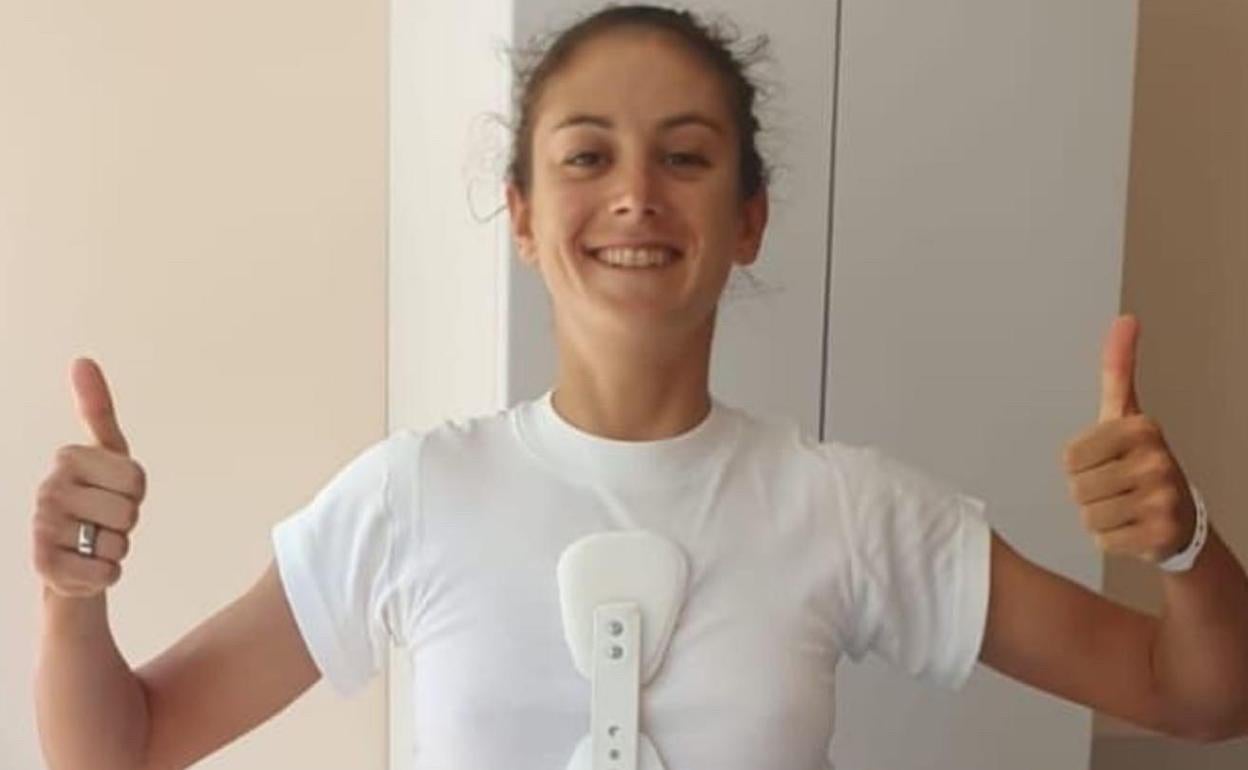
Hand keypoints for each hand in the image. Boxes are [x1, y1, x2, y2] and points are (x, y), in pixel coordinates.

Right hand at [31, 358, 146, 597]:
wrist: (73, 554)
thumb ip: (97, 408)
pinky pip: (107, 572)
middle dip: (128, 521)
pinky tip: (88, 565)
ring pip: (118, 543)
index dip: (137, 491)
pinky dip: (108, 573)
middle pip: (129, 512)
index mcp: (68, 458)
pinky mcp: (45, 566)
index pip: (136, 478)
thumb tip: (82, 360)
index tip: (118, 490)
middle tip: (105, 520)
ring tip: (95, 541)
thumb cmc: (98, 496)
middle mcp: (48, 489)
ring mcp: (43, 528)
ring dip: (117, 548)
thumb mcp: (107, 452)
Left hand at [1060, 314, 1197, 563]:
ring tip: (1124, 506)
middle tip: (1116, 488)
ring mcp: (1162, 500)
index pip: (1069, 458)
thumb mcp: (1126, 413)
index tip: (1108, 461)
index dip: (1080, 465)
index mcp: (1141, 429)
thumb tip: (1125, 319)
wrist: (1181, 518)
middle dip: (1088, 492)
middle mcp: (1157, 461)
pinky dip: (1111, 540)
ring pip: (1087, 515)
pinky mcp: (1159, 536)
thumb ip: (1118, 368)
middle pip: (1076, 487)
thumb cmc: (1141, 461)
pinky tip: (1133, 529)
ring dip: (1098, 516)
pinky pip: (1103, 540)